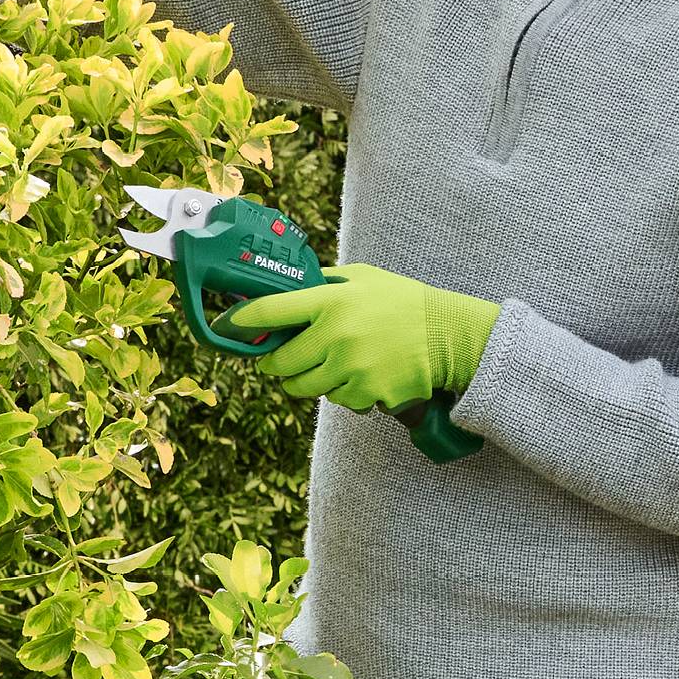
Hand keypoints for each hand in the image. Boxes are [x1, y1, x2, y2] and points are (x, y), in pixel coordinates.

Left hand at [228, 263, 501, 415]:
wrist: (450, 335)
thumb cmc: (404, 302)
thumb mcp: (364, 277)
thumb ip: (323, 282)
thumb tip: (282, 288)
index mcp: (331, 301)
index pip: (268, 312)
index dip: (240, 322)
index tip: (228, 327)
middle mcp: (336, 336)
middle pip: (279, 363)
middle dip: (275, 363)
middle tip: (280, 358)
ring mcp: (352, 369)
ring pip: (305, 387)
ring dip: (309, 380)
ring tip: (330, 365)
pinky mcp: (368, 393)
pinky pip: (338, 400)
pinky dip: (344, 392)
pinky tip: (362, 375)